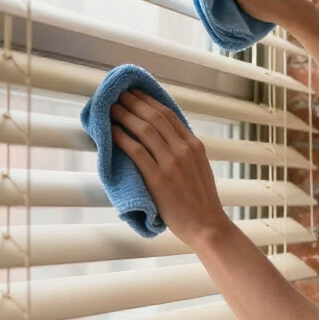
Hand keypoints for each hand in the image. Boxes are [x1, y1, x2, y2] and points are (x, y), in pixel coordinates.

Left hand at [109, 90, 229, 245]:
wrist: (206, 225)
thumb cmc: (201, 201)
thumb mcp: (200, 168)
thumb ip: (185, 152)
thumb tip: (164, 139)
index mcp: (195, 145)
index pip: (169, 115)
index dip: (149, 102)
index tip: (136, 94)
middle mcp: (184, 150)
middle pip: (155, 118)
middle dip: (135, 103)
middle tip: (120, 95)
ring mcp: (171, 163)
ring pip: (144, 130)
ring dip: (125, 116)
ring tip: (112, 108)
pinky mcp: (158, 178)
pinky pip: (136, 151)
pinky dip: (122, 138)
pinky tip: (112, 132)